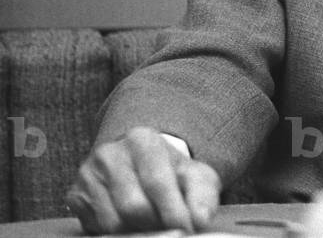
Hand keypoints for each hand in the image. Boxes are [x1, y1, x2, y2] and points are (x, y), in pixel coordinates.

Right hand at [66, 127, 220, 234]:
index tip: (186, 229)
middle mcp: (109, 153)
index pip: (157, 181)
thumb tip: (200, 219)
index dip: (173, 211)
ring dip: (137, 232)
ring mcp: (87, 174)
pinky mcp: (74, 196)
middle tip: (171, 231)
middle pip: (132, 205)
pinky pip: (96, 228)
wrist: (142, 166)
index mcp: (142, 139)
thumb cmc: (172, 173)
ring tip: (154, 226)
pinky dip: (118, 234)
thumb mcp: (196, 177)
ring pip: (112, 221)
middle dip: (156, 224)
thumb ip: (203, 195)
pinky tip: (133, 225)